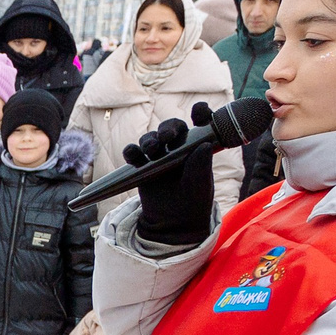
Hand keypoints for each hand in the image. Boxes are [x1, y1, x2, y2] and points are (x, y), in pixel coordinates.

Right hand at [128, 107, 216, 247]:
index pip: (200, 123)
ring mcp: (159, 156)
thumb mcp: (201, 185)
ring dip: (149, 140)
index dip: (200, 113)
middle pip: (171, 127)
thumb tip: (203, 145)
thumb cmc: (193, 202)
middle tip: (168, 136)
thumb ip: (201, 165)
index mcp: (198, 147)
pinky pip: (133, 154)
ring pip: (151, 138)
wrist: (174, 223)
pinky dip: (131, 151)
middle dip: (168, 127)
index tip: (199, 111)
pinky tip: (133, 155)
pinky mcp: (142, 166)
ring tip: (151, 149)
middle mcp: (178, 147)